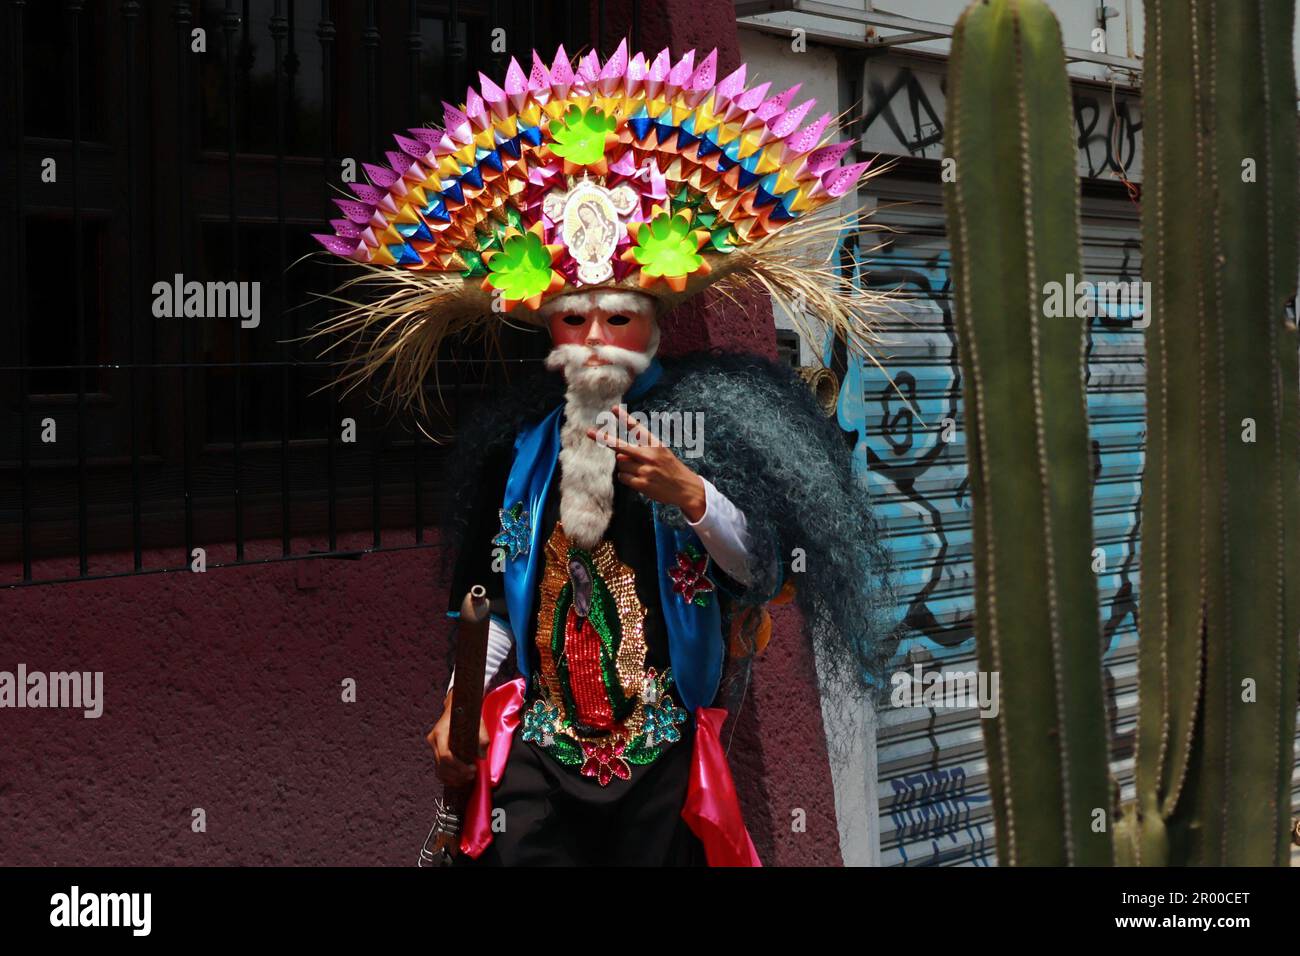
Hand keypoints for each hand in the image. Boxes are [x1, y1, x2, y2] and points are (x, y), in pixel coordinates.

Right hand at [427, 690, 489, 787]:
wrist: (456, 707)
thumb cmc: (468, 715)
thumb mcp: (478, 724)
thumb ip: (482, 739)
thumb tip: (481, 757)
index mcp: (441, 732)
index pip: (445, 755)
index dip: (458, 767)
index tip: (472, 769)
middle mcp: (434, 740)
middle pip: (442, 765)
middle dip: (457, 774)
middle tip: (472, 776)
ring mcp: (432, 746)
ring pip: (439, 770)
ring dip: (453, 778)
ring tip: (467, 779)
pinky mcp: (435, 751)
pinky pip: (438, 769)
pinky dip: (447, 778)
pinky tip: (458, 779)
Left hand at [586, 405, 706, 521]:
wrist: (685, 488)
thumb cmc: (670, 468)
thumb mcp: (662, 453)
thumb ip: (642, 450)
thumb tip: (618, 454)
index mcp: (656, 445)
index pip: (638, 429)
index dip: (625, 418)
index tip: (613, 409)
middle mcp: (649, 456)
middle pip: (621, 446)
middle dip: (604, 439)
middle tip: (589, 432)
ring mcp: (645, 470)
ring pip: (620, 464)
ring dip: (624, 467)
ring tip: (639, 471)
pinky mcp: (642, 483)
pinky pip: (623, 477)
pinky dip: (626, 478)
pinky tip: (638, 479)